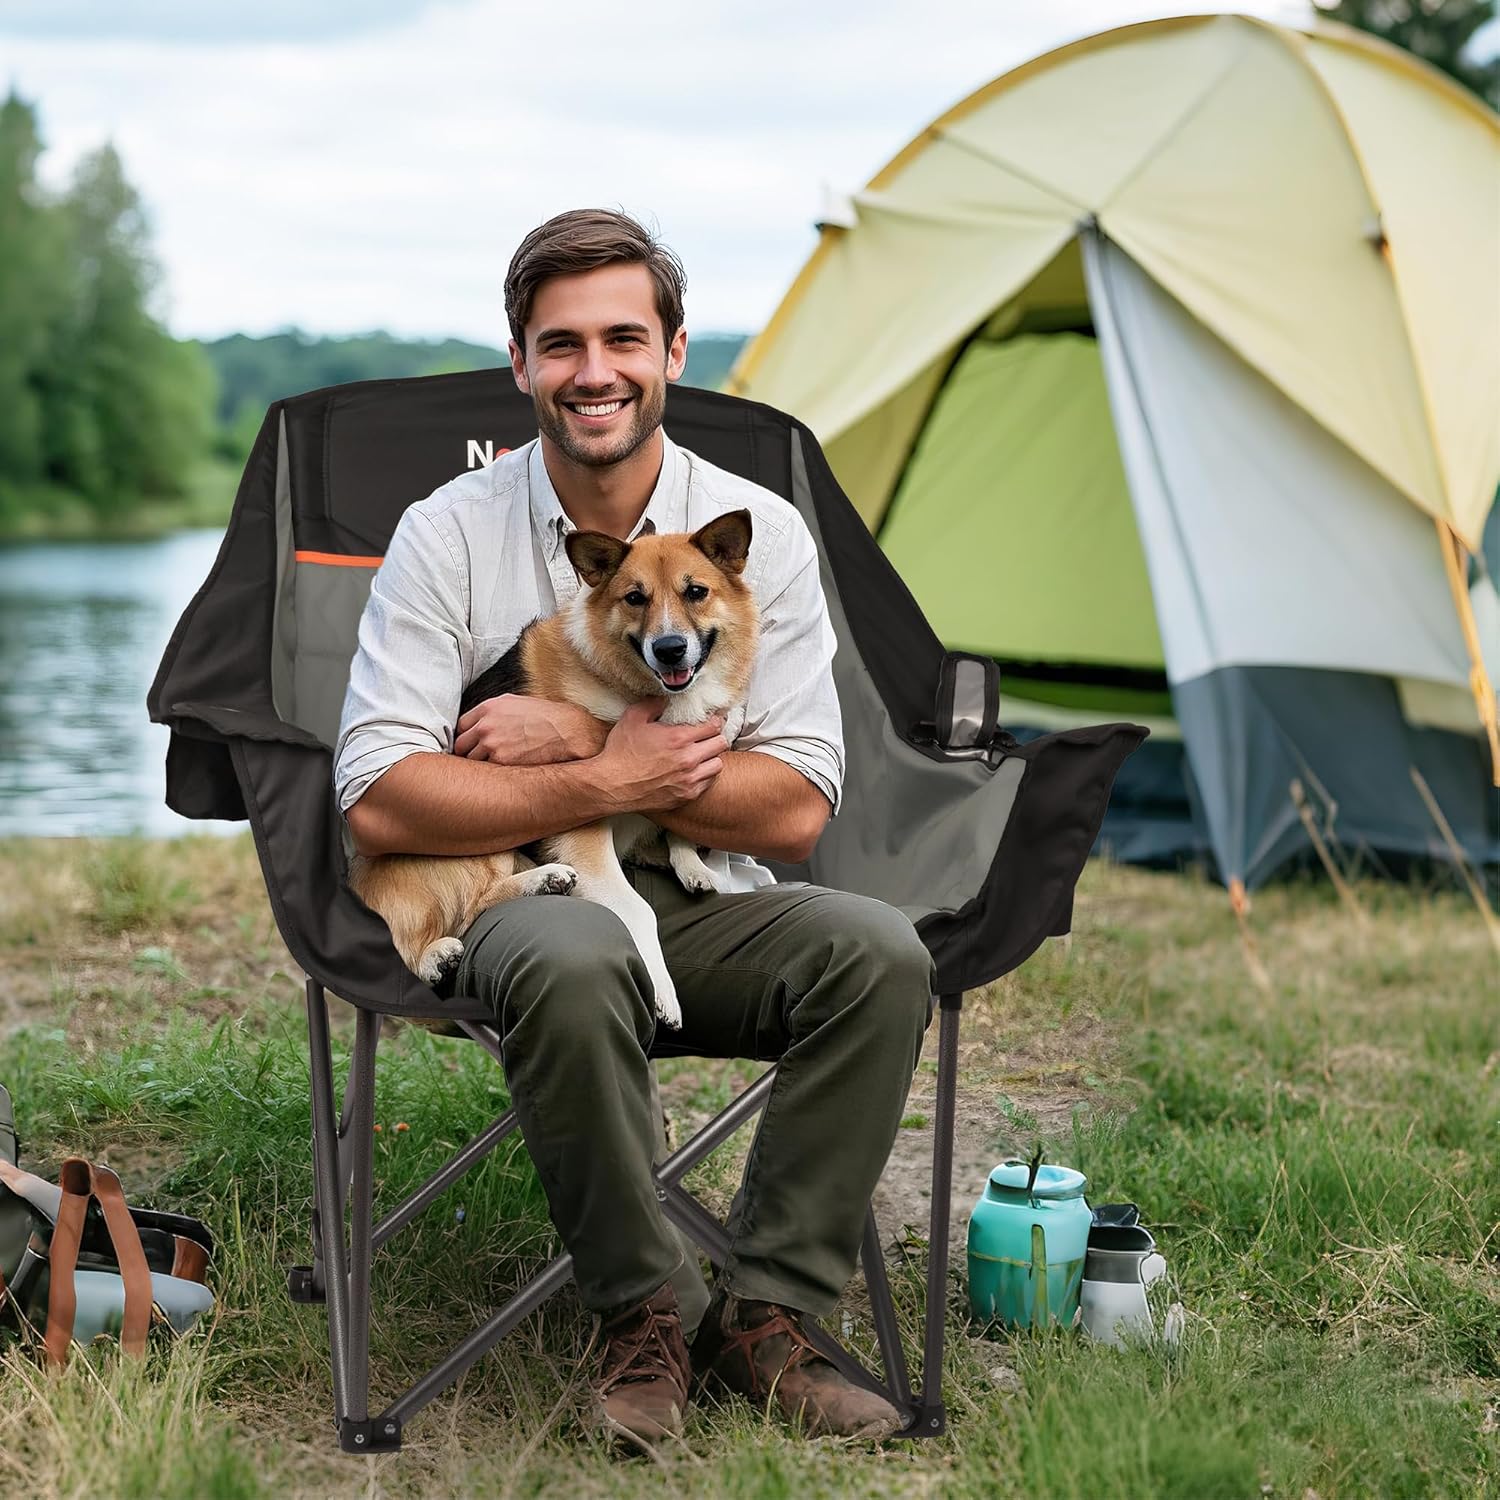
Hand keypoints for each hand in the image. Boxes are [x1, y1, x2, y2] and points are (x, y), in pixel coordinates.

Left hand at [454, 693, 607, 764]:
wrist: (569, 732)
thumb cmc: (548, 718)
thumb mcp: (519, 703)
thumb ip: (496, 711)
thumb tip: (483, 721)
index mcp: (490, 708)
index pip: (461, 726)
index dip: (467, 737)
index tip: (473, 744)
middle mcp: (486, 725)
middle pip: (461, 745)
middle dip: (469, 753)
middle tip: (482, 759)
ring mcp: (492, 744)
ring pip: (471, 762)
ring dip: (481, 767)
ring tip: (495, 769)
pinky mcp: (501, 762)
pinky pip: (486, 773)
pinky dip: (492, 776)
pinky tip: (502, 776)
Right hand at [598, 700, 726, 811]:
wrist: (611, 786)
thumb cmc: (620, 753)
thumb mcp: (633, 718)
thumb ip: (654, 704)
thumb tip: (666, 699)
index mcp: (678, 738)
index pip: (713, 725)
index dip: (715, 720)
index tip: (713, 720)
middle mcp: (688, 759)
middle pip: (720, 744)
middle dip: (715, 737)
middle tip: (708, 736)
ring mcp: (689, 780)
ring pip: (718, 764)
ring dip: (712, 757)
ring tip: (702, 754)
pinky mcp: (686, 796)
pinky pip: (708, 783)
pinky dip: (705, 775)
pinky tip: (695, 771)